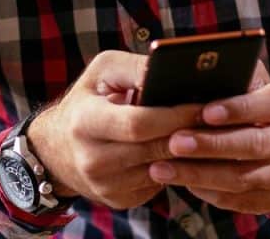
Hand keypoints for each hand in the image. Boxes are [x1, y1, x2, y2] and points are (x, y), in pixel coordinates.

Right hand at [26, 50, 202, 209]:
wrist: (56, 148)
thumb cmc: (87, 100)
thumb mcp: (102, 72)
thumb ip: (135, 69)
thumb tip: (172, 72)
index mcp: (84, 122)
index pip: (139, 124)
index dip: (174, 115)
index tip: (202, 105)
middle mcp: (91, 159)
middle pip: (154, 150)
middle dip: (187, 134)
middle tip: (214, 120)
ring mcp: (104, 185)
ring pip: (161, 170)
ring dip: (186, 154)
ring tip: (204, 133)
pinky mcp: (117, 200)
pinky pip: (157, 185)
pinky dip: (174, 168)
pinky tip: (182, 152)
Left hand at [147, 68, 269, 214]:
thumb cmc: (249, 105)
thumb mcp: (249, 84)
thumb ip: (229, 77)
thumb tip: (193, 68)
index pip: (266, 106)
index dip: (237, 110)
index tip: (205, 112)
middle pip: (252, 145)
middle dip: (211, 145)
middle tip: (174, 142)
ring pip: (239, 178)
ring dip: (197, 173)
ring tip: (160, 167)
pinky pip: (233, 199)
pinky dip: (203, 191)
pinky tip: (176, 180)